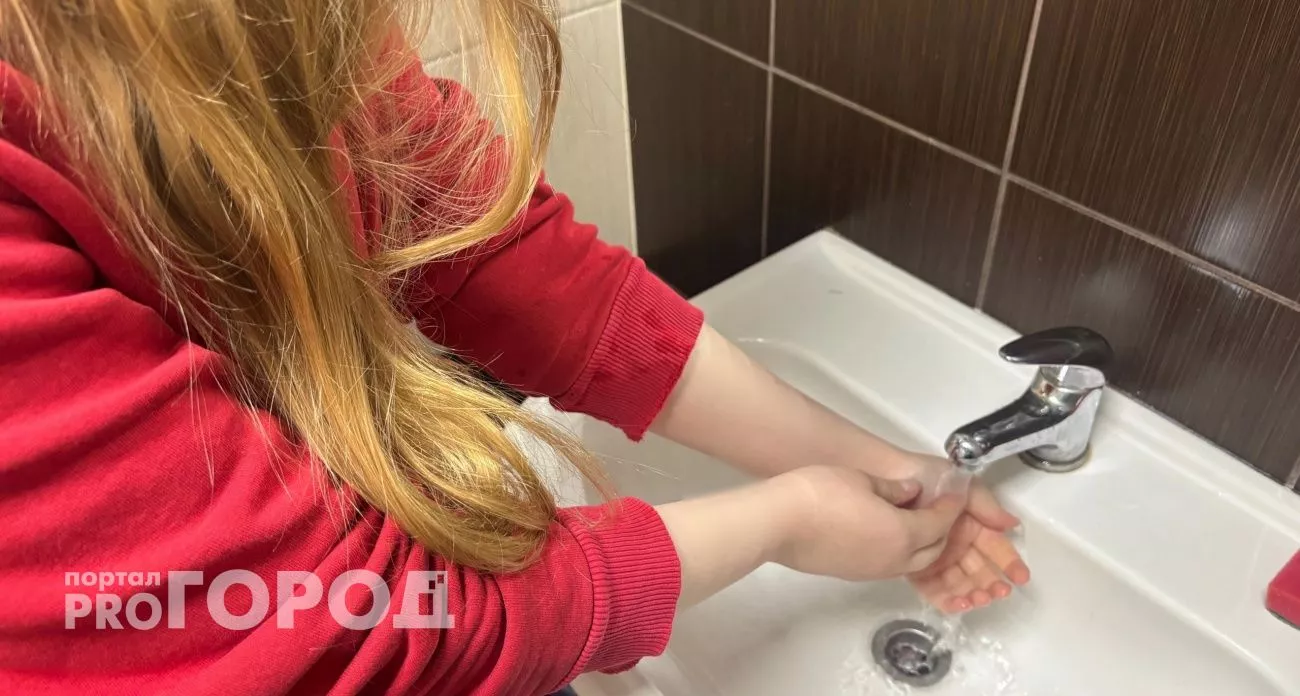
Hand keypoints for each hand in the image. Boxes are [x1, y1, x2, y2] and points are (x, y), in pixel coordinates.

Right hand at [769, 465, 964, 580]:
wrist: (778, 523)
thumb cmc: (818, 495)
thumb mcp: (862, 479)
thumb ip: (893, 489)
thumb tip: (911, 493)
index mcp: (902, 533)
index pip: (939, 523)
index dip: (950, 507)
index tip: (955, 493)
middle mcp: (893, 559)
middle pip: (933, 550)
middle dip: (942, 530)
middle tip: (939, 507)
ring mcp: (872, 571)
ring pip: (911, 562)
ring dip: (922, 544)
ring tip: (914, 520)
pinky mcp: (852, 574)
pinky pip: (889, 565)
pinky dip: (899, 551)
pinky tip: (886, 533)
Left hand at [871, 451, 1030, 612]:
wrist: (884, 478)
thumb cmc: (924, 476)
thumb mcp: (961, 485)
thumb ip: (986, 506)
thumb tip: (1011, 524)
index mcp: (970, 524)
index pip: (994, 547)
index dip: (1008, 562)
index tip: (1020, 577)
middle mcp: (955, 543)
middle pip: (979, 569)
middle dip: (992, 584)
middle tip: (999, 593)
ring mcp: (936, 556)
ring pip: (959, 582)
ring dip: (973, 594)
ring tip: (980, 600)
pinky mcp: (914, 568)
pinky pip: (933, 588)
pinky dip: (946, 598)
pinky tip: (959, 604)